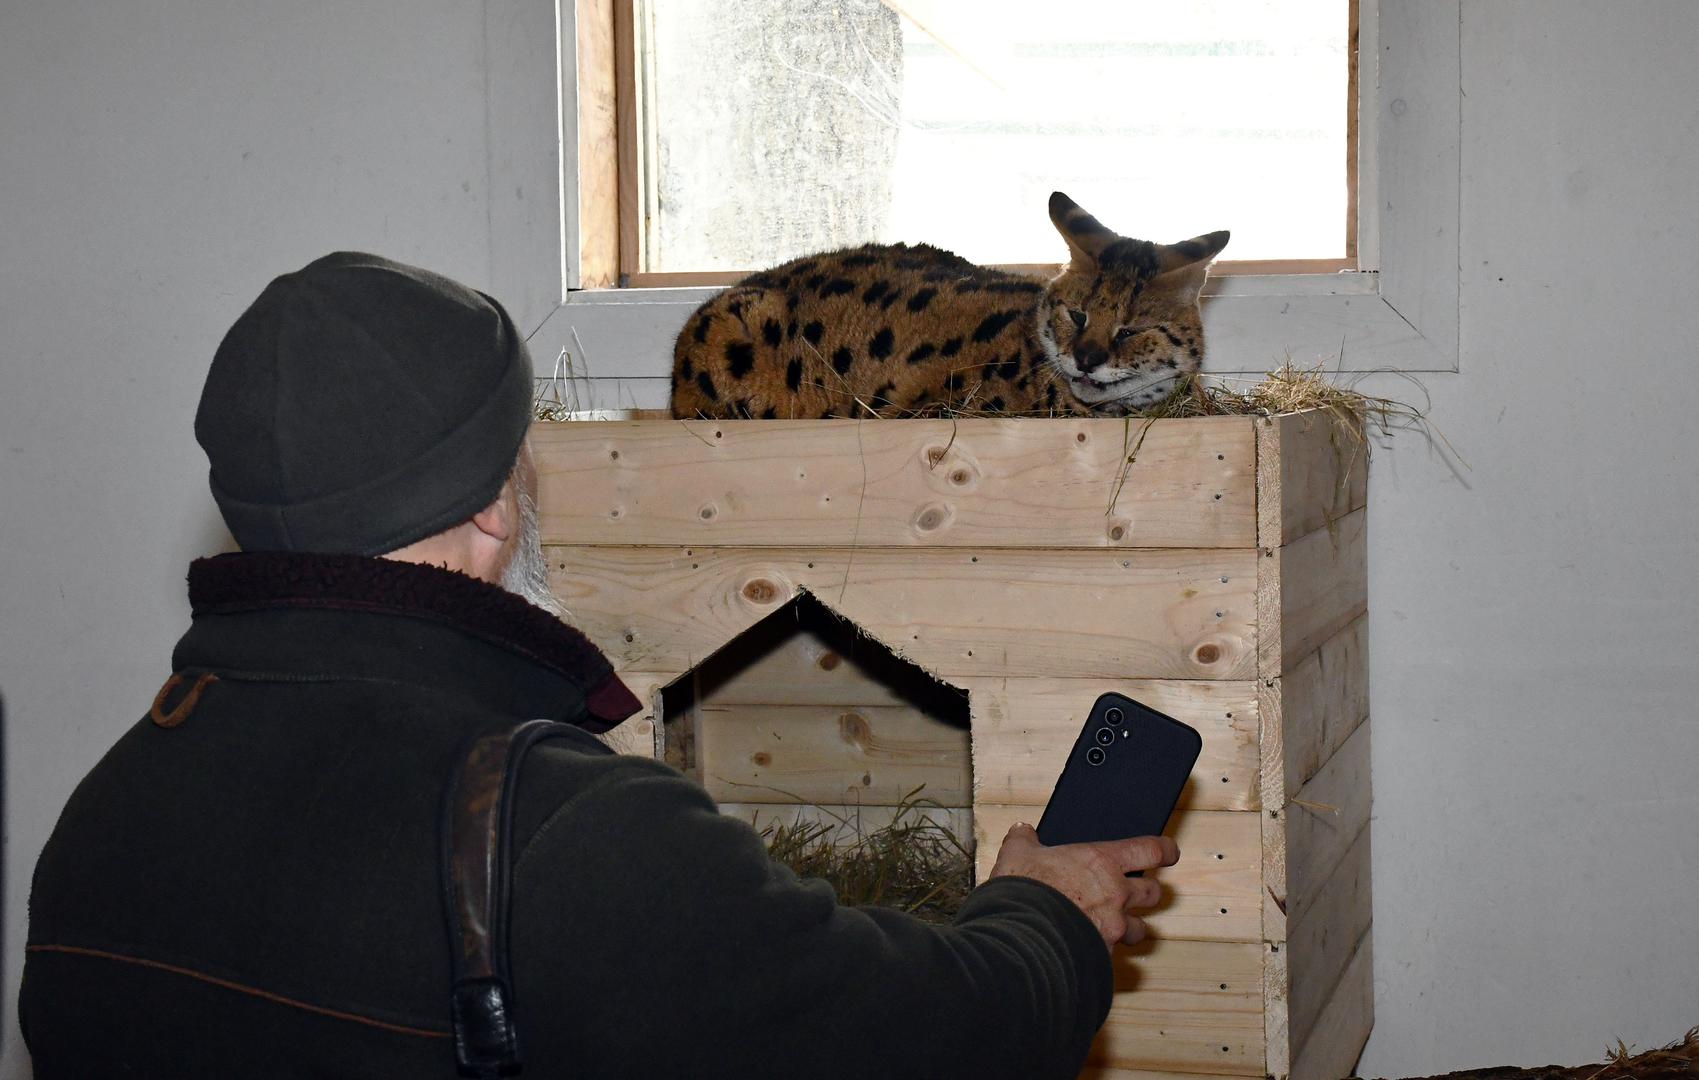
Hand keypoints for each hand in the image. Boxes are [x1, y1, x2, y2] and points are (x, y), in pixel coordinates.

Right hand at [988, 823, 1178, 950]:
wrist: (1022, 937)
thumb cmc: (1025, 890)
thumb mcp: (1017, 855)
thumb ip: (1023, 840)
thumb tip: (1022, 831)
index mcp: (1102, 862)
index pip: (1150, 851)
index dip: (1164, 850)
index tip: (1169, 852)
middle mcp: (1116, 894)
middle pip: (1153, 892)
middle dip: (1149, 891)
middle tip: (1137, 890)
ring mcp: (1113, 927)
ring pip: (1140, 928)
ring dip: (1132, 926)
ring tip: (1116, 925)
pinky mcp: (1103, 954)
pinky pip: (1115, 952)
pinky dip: (1106, 949)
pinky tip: (1089, 947)